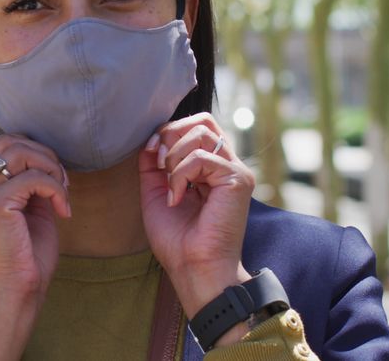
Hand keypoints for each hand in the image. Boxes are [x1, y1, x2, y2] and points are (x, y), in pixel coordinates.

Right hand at [0, 134, 70, 359]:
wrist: (13, 295)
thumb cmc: (25, 260)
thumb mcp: (28, 212)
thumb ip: (30, 183)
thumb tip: (48, 161)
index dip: (26, 149)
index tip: (49, 176)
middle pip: (6, 141)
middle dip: (41, 153)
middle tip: (60, 181)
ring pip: (18, 151)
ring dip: (49, 166)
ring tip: (62, 192)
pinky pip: (33, 178)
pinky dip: (56, 189)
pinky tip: (62, 210)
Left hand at [140, 113, 255, 320]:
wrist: (192, 268)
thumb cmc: (177, 239)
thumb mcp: (156, 192)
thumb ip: (153, 163)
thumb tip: (150, 138)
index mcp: (211, 166)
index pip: (196, 126)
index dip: (169, 132)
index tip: (151, 156)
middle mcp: (226, 164)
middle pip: (202, 121)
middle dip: (171, 135)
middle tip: (159, 165)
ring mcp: (235, 171)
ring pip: (201, 133)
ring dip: (174, 157)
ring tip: (170, 186)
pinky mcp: (238, 179)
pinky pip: (202, 157)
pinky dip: (180, 175)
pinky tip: (177, 198)